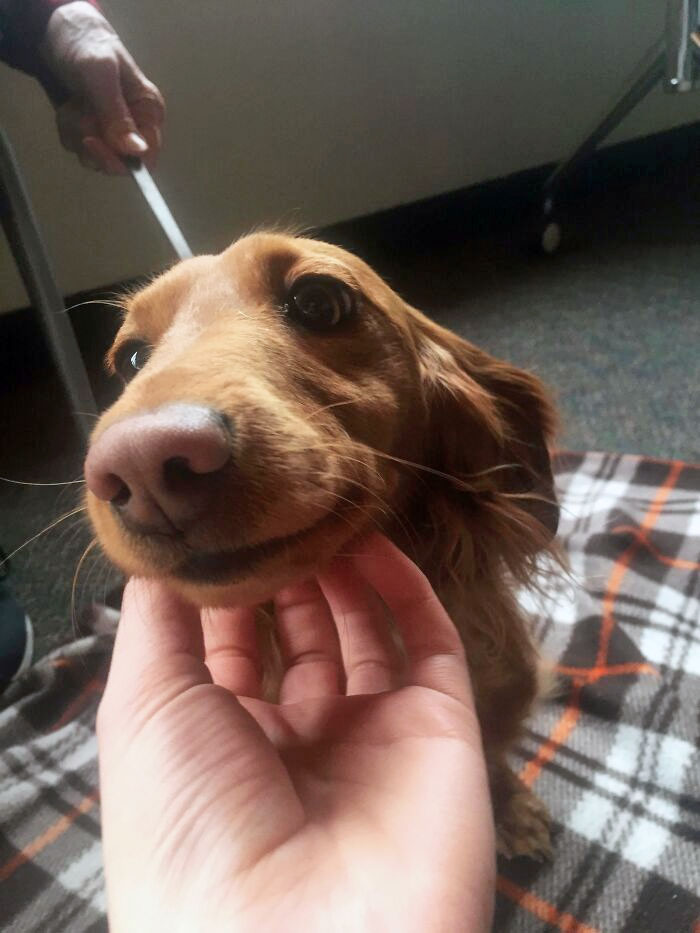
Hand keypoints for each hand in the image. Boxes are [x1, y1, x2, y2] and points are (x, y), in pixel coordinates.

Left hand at [40, 1, 163, 173]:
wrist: (61, 35)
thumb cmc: (88, 47)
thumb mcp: (101, 76)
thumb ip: (117, 115)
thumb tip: (137, 151)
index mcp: (149, 113)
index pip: (146, 158)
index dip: (120, 160)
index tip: (92, 143)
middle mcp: (136, 128)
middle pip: (116, 162)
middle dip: (91, 138)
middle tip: (79, 108)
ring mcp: (113, 133)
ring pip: (93, 156)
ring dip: (75, 132)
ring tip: (74, 102)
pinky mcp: (94, 133)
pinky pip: (78, 148)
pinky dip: (67, 129)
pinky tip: (69, 106)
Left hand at [97, 534, 494, 931]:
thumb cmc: (188, 820)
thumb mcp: (142, 708)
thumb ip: (157, 619)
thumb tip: (167, 548)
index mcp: (223, 741)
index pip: (229, 642)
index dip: (228, 581)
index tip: (227, 513)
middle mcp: (298, 738)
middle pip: (299, 631)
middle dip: (287, 567)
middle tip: (281, 499)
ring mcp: (373, 735)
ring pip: (364, 631)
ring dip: (343, 569)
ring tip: (321, 508)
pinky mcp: (439, 731)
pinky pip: (429, 644)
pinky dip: (404, 589)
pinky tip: (370, 542)